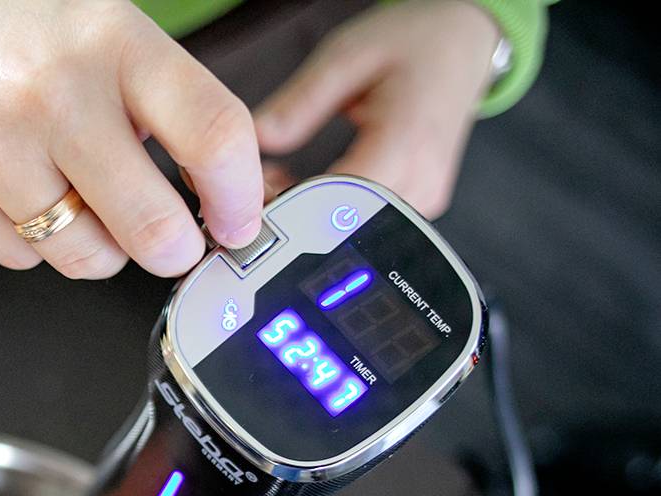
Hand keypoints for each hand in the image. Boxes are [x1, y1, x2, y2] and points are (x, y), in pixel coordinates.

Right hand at [0, 0, 262, 278]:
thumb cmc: (28, 28)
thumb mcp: (113, 33)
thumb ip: (170, 106)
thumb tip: (223, 203)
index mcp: (115, 43)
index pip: (211, 134)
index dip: (239, 196)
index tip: (239, 221)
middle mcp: (53, 93)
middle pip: (152, 224)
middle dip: (175, 249)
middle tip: (171, 241)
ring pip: (86, 257)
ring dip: (101, 248)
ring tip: (83, 202)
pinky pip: (21, 259)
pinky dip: (32, 242)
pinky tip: (20, 192)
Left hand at [255, 0, 499, 217]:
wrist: (462, 42)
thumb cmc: (413, 42)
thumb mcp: (345, 56)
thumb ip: (299, 102)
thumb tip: (256, 140)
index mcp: (406, 141)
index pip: (339, 201)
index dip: (291, 205)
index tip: (259, 189)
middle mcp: (422, 178)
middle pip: (346, 224)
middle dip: (294, 213)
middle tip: (265, 183)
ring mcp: (426, 196)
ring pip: (356, 231)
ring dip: (312, 215)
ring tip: (286, 180)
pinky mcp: (421, 203)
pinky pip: (370, 224)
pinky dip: (335, 213)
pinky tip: (312, 188)